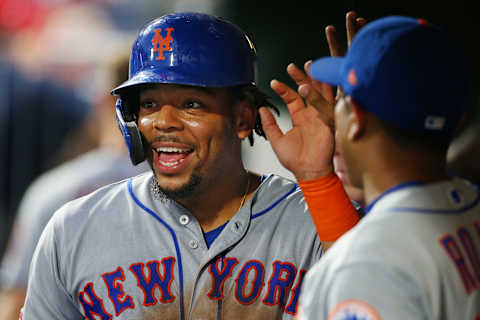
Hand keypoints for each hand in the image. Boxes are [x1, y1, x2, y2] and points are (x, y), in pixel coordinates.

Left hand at [259, 12, 365, 180]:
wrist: (308, 173)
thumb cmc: (295, 160)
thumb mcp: (277, 140)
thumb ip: (270, 125)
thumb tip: (261, 110)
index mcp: (299, 118)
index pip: (292, 98)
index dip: (283, 89)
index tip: (273, 83)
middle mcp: (311, 114)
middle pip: (307, 91)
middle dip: (301, 77)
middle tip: (292, 66)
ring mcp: (321, 117)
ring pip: (320, 93)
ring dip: (315, 80)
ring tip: (309, 67)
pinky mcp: (330, 123)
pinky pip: (328, 105)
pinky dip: (324, 94)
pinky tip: (318, 85)